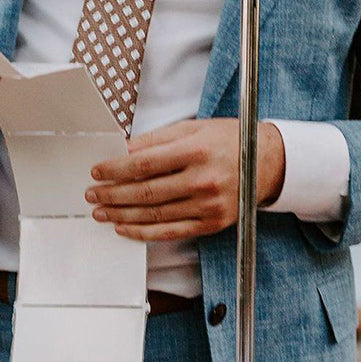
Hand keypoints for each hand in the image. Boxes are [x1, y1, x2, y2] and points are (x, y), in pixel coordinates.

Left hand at [85, 119, 285, 241]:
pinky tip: (124, 227)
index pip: (144, 163)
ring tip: (101, 211)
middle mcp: (203, 180)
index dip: (116, 169)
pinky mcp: (211, 223)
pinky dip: (143, 233)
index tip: (97, 171)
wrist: (268, 163)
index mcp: (196, 150)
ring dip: (121, 214)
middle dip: (112, 194)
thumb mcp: (193, 128)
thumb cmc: (229, 140)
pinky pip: (170, 232)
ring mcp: (208, 205)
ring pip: (154, 215)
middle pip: (146, 192)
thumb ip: (156, 140)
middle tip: (92, 194)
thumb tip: (122, 151)